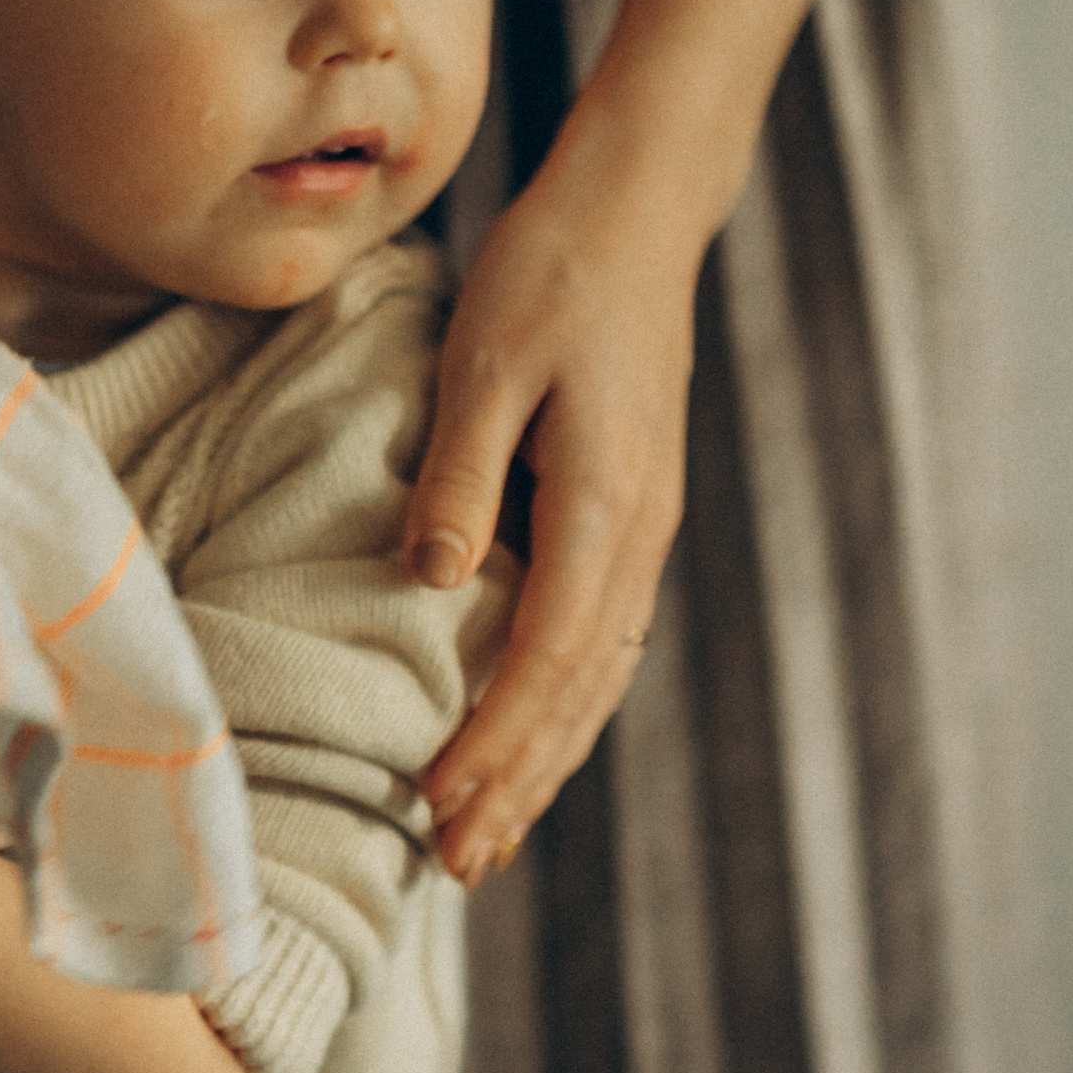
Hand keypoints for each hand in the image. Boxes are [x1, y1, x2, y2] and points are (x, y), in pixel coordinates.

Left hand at [404, 124, 701, 886]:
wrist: (632, 209)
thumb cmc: (550, 272)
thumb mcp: (484, 363)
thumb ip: (462, 475)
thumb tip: (429, 579)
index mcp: (607, 504)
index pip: (547, 658)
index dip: (494, 743)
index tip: (438, 807)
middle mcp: (639, 532)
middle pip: (581, 691)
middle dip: (520, 782)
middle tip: (457, 863)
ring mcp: (644, 525)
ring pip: (597, 673)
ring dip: (545, 756)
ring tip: (489, 827)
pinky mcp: (630, 510)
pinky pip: (600, 632)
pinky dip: (563, 699)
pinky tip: (529, 732)